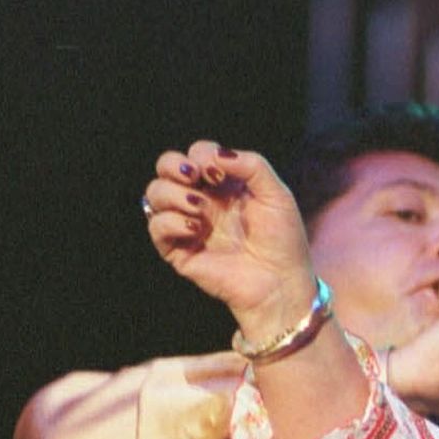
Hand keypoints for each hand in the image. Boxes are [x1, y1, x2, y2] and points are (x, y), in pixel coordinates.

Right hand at [143, 142, 317, 342]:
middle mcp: (202, 202)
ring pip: (154, 194)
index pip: (196, 154)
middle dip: (173, 165)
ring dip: (173, 193)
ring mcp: (188, 225)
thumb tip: (216, 154)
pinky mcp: (180, 251)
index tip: (220, 174)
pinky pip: (156, 227)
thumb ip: (252, 165)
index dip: (201, 156)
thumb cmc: (283, 241)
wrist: (280, 283)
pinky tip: (196, 228)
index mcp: (224, 185)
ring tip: (200, 208)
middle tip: (195, 177)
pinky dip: (171, 221)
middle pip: (166, 168)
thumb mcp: (277, 195)